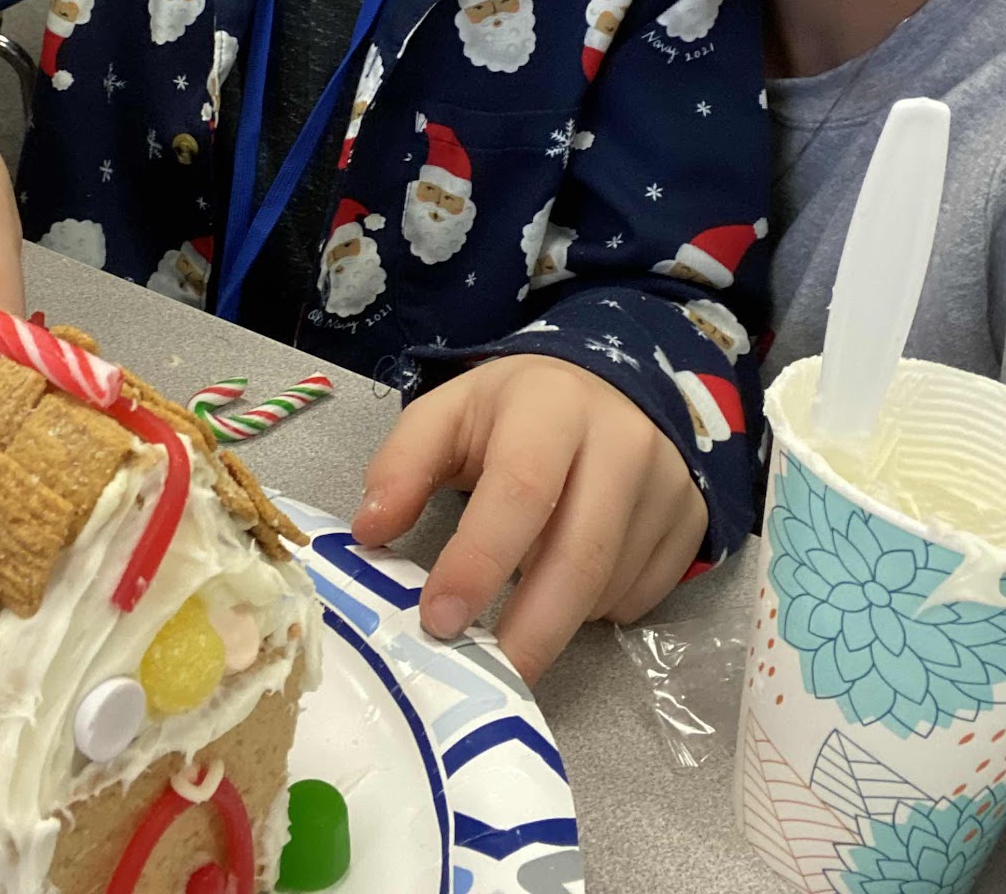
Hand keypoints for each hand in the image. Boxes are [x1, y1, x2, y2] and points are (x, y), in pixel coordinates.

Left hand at [351, 353, 707, 684]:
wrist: (614, 384)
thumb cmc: (519, 408)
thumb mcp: (451, 413)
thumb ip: (402, 464)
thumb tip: (368, 532)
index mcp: (551, 406)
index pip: (520, 490)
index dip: (478, 561)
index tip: (437, 620)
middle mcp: (622, 441)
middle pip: (579, 556)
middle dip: (528, 630)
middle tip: (483, 676)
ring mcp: (668, 483)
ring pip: (609, 585)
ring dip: (556, 620)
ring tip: (514, 620)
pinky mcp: (693, 519)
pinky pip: (641, 596)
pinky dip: (596, 612)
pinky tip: (566, 591)